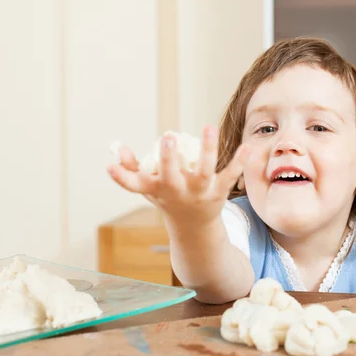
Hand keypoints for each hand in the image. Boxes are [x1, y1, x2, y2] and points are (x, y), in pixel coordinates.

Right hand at [107, 125, 249, 226]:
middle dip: (169, 158)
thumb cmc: (167, 199)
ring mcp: (199, 192)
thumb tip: (116, 148)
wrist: (194, 228)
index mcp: (157, 189)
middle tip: (168, 137)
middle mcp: (176, 192)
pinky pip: (229, 176)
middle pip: (171, 176)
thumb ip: (130, 169)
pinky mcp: (218, 192)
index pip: (134, 185)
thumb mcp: (147, 188)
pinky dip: (238, 162)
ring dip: (208, 149)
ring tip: (208, 127)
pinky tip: (246, 146)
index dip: (120, 177)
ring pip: (204, 171)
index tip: (109, 166)